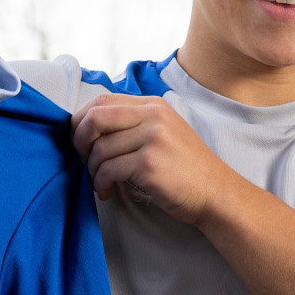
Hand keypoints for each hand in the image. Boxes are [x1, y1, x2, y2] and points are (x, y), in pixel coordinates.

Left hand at [70, 93, 232, 225]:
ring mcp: (152, 138)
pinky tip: (108, 191)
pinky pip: (108, 169)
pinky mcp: (150, 162)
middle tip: (81, 161)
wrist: (215, 193)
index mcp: (153, 105)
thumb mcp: (162, 133)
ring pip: (100, 148)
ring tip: (101, 182)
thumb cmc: (184, 169)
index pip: (102, 100)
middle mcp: (153, 115)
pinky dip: (101, 183)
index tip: (79, 142)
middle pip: (95, 117)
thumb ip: (132, 125)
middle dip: (78, 141)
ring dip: (92, 170)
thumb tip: (87, 129)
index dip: (81, 120)